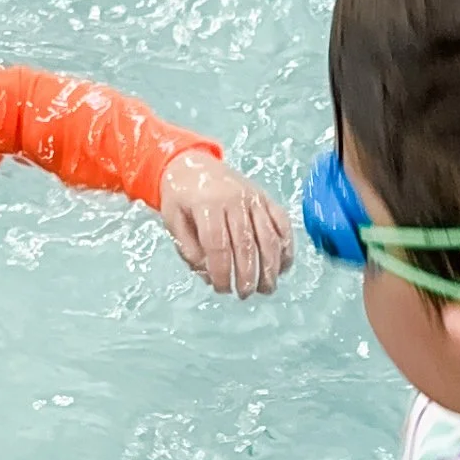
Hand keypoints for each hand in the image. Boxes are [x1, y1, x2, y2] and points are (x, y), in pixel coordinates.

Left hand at [159, 151, 293, 298]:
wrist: (193, 164)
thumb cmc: (181, 196)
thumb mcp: (173, 221)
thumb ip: (189, 250)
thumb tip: (209, 275)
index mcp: (207, 204)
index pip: (218, 245)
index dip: (222, 272)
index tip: (222, 288)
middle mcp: (234, 199)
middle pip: (246, 244)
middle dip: (248, 275)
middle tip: (245, 294)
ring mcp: (253, 198)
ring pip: (268, 236)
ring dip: (270, 266)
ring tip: (267, 288)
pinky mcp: (265, 198)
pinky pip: (281, 223)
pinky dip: (286, 246)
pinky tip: (283, 267)